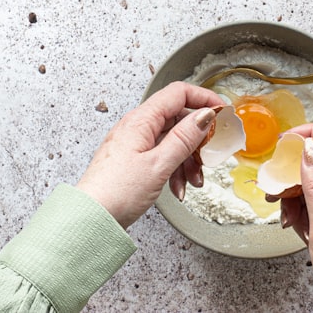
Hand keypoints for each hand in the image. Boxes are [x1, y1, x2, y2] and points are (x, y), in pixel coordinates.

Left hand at [76, 81, 222, 228]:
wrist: (91, 219)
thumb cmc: (117, 193)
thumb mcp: (159, 164)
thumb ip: (184, 138)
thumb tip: (205, 115)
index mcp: (141, 120)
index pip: (178, 93)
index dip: (203, 98)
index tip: (222, 112)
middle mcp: (136, 126)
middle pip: (178, 119)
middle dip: (198, 139)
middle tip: (210, 155)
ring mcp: (134, 143)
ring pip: (172, 140)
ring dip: (188, 159)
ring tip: (194, 181)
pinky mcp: (133, 160)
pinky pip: (161, 155)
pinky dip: (175, 169)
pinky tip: (178, 188)